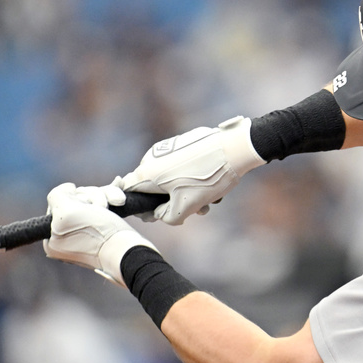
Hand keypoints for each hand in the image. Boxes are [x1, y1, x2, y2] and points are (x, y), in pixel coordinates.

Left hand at [43, 183, 157, 286]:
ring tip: (115, 204)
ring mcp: (87, 234)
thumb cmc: (99, 235)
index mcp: (52, 239)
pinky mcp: (105, 230)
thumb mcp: (66, 212)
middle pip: (75, 200)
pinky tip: (120, 198)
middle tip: (102, 207)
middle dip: (92, 198)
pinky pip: (105, 204)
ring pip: (91, 199)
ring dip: (104, 197)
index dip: (72, 199)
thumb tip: (68, 188)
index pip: (56, 203)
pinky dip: (112, 198)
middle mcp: (66, 238)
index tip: (84, 206)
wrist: (130, 252)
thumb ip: (56, 196)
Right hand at [115, 116, 265, 224]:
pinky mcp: (183, 144)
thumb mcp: (186, 207)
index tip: (153, 216)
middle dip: (170, 203)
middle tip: (192, 211)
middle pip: (152, 187)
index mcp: (147, 172)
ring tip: (209, 201)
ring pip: (171, 179)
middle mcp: (153, 157)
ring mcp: (168, 149)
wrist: (234, 148)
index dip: (138, 207)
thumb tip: (160, 214)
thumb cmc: (207, 178)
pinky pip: (181, 168)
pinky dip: (192, 180)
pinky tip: (213, 187)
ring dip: (186, 194)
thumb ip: (166, 217)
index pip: (127, 191)